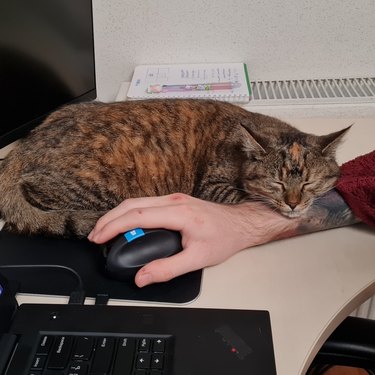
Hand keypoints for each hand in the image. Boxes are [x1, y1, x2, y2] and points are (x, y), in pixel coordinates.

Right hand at [88, 193, 294, 286]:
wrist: (240, 224)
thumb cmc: (224, 238)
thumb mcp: (197, 259)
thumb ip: (168, 269)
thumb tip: (143, 277)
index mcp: (179, 213)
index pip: (137, 216)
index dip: (113, 226)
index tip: (99, 238)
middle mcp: (174, 201)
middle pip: (131, 205)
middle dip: (109, 219)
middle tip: (95, 236)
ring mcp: (174, 198)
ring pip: (137, 202)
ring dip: (117, 215)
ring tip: (104, 231)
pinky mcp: (175, 201)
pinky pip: (145, 203)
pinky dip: (129, 213)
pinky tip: (124, 223)